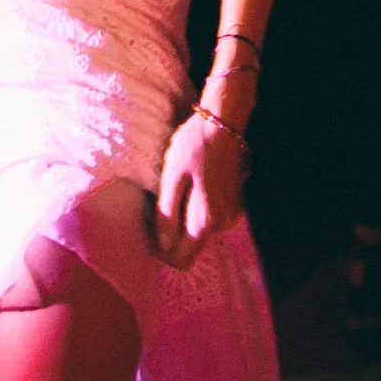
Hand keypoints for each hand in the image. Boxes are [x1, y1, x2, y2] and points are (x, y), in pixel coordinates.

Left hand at [153, 109, 247, 268]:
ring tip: (172, 190)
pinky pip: (207, 218)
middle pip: (190, 246)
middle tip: (156, 206)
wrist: (223, 121)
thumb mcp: (172, 176)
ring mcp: (230, 214)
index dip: (162, 251)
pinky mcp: (232, 203)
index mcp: (208, 220)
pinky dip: (193, 208)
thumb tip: (162, 245)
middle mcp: (223, 223)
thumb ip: (167, 213)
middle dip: (171, 234)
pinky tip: (187, 185)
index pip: (182, 258)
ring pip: (198, 231)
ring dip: (182, 218)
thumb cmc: (194, 145)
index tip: (149, 230)